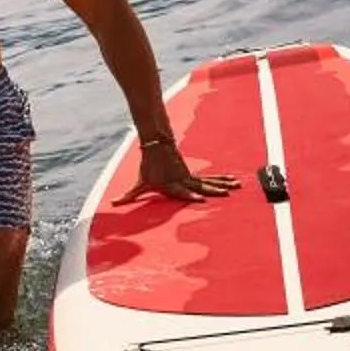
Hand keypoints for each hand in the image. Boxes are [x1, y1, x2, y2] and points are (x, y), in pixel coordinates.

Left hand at [116, 137, 240, 205]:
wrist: (157, 146)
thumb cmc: (148, 168)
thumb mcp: (139, 183)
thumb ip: (129, 196)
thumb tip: (112, 204)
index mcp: (171, 184)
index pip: (182, 192)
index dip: (190, 195)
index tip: (200, 199)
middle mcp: (183, 180)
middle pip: (201, 186)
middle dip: (214, 190)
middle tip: (226, 194)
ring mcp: (190, 177)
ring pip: (209, 181)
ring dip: (223, 184)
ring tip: (237, 186)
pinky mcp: (193, 175)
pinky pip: (210, 178)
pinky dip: (222, 179)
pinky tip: (233, 180)